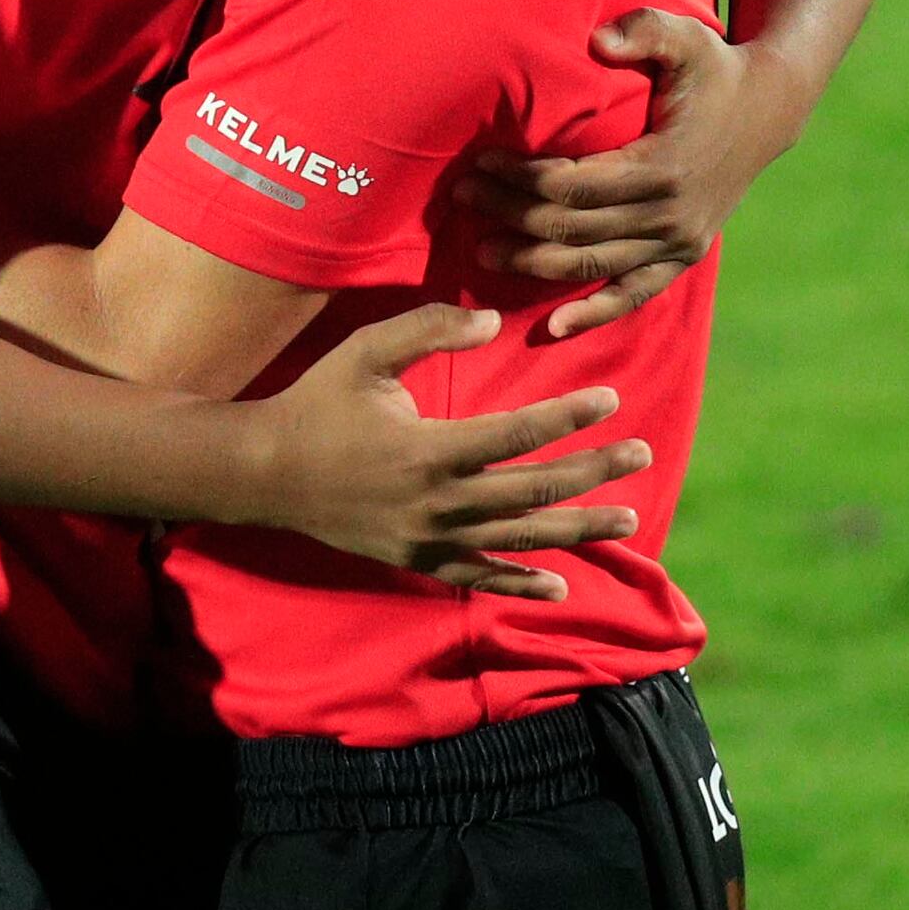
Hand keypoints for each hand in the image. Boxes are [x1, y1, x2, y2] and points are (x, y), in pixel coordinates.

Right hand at [235, 304, 650, 597]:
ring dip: (577, 530)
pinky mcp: (418, 561)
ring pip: (518, 539)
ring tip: (628, 519)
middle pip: (532, 490)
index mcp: (429, 449)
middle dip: (592, 471)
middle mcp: (438, 502)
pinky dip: (519, 585)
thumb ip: (428, 329)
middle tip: (642, 453)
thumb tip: (491, 322)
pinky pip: (477, 578)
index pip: (516, 434)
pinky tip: (558, 587)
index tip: (609, 400)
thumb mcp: (365, 351)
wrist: (266, 474)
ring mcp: (430, 539)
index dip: (567, 416)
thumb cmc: (317, 403)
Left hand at [468, 12, 778, 335]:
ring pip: (592, 265)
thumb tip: (597, 41)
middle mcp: (671, 216)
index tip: (480, 162)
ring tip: (481, 250)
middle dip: (511, 215)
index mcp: (664, 168)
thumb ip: (643, 30)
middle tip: (463, 198)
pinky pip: (634, 295)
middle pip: (572, 227)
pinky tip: (553, 329)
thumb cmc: (714, 68)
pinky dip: (593, 313)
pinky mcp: (684, 257)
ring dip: (533, 263)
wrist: (768, 110)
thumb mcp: (685, 37)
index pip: (573, 185)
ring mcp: (679, 243)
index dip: (521, 178)